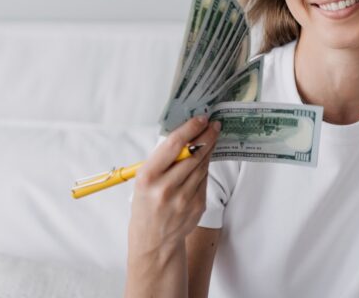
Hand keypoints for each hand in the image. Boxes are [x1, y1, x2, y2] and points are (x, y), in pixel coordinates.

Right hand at [128, 115, 220, 256]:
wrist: (153, 240)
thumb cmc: (146, 204)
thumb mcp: (144, 180)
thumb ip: (163, 160)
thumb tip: (186, 134)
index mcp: (148, 177)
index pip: (174, 145)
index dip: (191, 128)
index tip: (202, 119)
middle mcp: (166, 187)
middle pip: (194, 154)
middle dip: (207, 136)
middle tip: (214, 124)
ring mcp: (183, 198)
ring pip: (202, 165)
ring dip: (209, 149)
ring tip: (212, 136)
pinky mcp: (197, 206)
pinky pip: (205, 179)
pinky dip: (206, 167)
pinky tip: (206, 159)